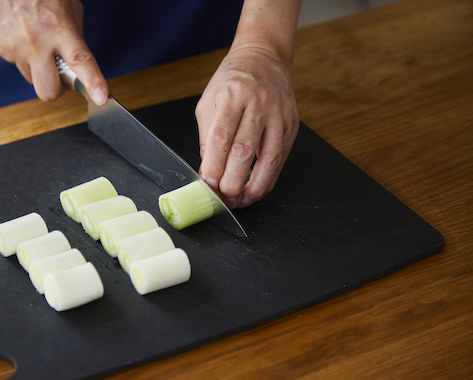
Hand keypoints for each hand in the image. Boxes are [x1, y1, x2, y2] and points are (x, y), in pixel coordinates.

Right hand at [0, 0, 107, 103]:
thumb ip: (75, 41)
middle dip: (56, 89)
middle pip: (47, 91)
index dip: (92, 82)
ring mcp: (14, 46)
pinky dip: (23, 55)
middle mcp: (35, 41)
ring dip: (38, 69)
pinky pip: (17, 64)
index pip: (80, 62)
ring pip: (31, 78)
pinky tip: (23, 35)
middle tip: (60, 75)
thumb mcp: (70, 10)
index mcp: (59, 28)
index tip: (100, 97)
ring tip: (39, 43)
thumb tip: (78, 67)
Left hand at [196, 46, 298, 208]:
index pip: (221, 136)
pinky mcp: (292, 125)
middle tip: (224, 198)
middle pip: (244, 150)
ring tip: (242, 201)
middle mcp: (257, 103)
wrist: (264, 59)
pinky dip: (268, 178)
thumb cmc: (231, 82)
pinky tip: (256, 189)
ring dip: (255, 186)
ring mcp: (278, 114)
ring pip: (269, 158)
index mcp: (231, 95)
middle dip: (233, 180)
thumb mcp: (209, 102)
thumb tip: (208, 174)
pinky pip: (281, 158)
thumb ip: (208, 138)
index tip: (208, 184)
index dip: (214, 164)